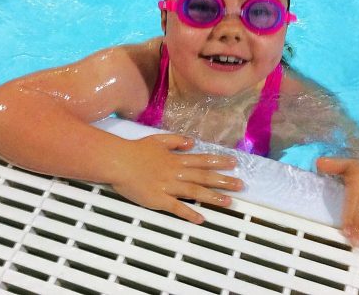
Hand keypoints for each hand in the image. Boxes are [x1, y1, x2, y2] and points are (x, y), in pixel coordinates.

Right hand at [111, 134, 243, 223]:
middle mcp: (176, 172)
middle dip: (223, 181)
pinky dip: (189, 213)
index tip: (234, 163)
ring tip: (229, 202)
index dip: (219, 161)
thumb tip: (192, 142)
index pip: (202, 159)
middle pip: (203, 176)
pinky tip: (201, 219)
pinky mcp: (158, 199)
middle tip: (241, 185)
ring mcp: (168, 186)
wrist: (118, 161)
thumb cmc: (135, 150)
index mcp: (176, 158)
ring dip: (213, 197)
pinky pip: (176, 207)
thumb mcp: (158, 139)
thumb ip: (176, 140)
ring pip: (195, 192)